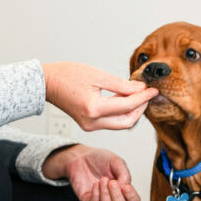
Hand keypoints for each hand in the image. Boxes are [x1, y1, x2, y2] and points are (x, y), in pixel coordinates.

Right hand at [42, 62, 157, 131]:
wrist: (47, 83)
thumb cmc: (67, 75)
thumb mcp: (97, 75)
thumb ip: (121, 84)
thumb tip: (140, 88)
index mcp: (94, 109)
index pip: (127, 106)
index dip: (143, 98)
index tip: (153, 90)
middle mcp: (92, 122)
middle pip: (126, 122)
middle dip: (140, 108)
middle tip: (148, 94)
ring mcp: (89, 125)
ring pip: (119, 123)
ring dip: (131, 111)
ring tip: (137, 94)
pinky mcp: (88, 124)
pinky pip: (110, 121)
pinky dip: (120, 112)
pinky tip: (124, 98)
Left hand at [42, 144, 140, 200]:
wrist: (81, 157)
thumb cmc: (100, 159)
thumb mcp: (116, 161)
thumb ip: (124, 174)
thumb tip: (125, 187)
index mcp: (123, 189)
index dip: (132, 197)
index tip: (126, 186)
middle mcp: (113, 198)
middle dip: (117, 196)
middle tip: (112, 182)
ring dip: (105, 194)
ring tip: (102, 180)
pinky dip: (96, 194)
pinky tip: (95, 184)